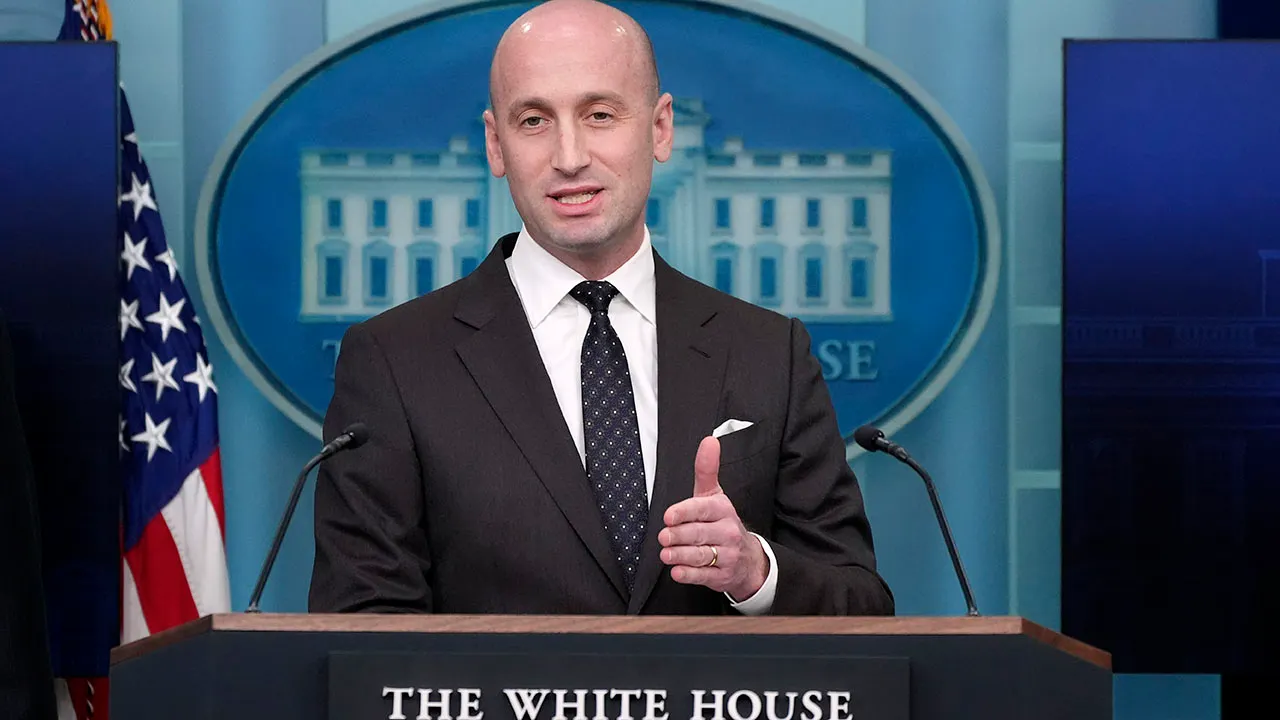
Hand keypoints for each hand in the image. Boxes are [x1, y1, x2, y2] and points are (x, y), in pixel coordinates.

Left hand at [659, 436, 768, 600]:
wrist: (748, 559)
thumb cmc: (722, 522)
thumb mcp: (715, 495)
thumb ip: (707, 470)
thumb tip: (709, 441)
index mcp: (723, 509)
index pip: (703, 509)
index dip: (685, 513)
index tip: (669, 516)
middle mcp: (727, 532)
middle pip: (698, 533)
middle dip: (678, 535)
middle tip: (663, 536)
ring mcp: (727, 555)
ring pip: (700, 556)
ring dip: (680, 555)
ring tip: (666, 554)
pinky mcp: (723, 576)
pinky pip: (703, 576)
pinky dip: (689, 574)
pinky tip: (676, 571)